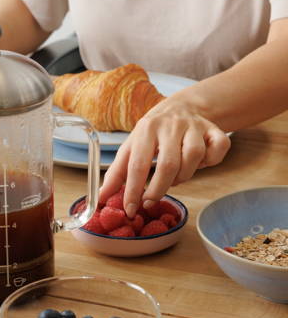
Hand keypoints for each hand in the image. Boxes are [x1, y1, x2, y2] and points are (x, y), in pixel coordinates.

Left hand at [100, 99, 230, 216]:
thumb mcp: (130, 148)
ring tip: (174, 179)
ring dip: (184, 176)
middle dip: (158, 189)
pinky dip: (211, 162)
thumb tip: (100, 198)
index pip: (137, 164)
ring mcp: (194, 126)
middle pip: (168, 165)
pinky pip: (218, 150)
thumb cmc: (151, 135)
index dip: (133, 191)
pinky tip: (200, 164)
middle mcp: (170, 126)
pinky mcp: (215, 129)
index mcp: (145, 130)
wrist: (181, 107)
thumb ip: (116, 173)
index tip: (130, 210)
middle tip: (150, 201)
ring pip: (194, 158)